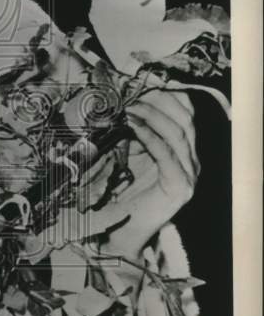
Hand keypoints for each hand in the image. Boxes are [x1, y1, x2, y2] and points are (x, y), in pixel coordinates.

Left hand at [102, 89, 198, 262]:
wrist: (124, 228)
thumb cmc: (125, 191)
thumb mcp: (134, 154)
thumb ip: (138, 133)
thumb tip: (127, 104)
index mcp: (185, 152)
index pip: (187, 115)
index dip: (168, 97)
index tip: (144, 88)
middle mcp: (193, 162)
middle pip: (185, 120)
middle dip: (159, 103)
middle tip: (135, 96)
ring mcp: (190, 175)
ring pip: (178, 133)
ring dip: (152, 116)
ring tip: (130, 108)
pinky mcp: (179, 186)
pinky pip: (166, 154)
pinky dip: (150, 136)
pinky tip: (134, 126)